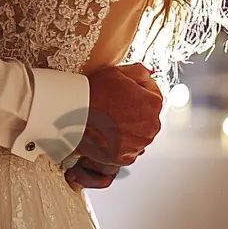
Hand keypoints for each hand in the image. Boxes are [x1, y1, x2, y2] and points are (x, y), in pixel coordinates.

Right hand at [65, 63, 161, 188]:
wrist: (74, 115)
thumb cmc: (95, 93)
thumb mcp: (118, 72)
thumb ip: (140, 72)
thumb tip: (148, 75)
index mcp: (153, 104)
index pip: (152, 93)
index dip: (137, 89)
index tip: (125, 90)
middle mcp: (151, 127)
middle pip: (146, 114)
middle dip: (134, 108)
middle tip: (114, 103)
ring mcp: (139, 144)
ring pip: (137, 132)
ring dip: (128, 126)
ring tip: (109, 117)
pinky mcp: (125, 157)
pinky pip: (127, 148)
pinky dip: (119, 141)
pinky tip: (107, 131)